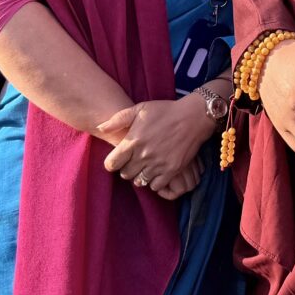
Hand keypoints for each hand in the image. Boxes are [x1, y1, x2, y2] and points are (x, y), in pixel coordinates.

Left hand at [99, 95, 213, 193]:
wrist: (194, 116)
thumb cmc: (166, 111)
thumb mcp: (141, 108)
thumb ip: (118, 119)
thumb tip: (100, 127)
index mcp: (133, 141)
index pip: (111, 164)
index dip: (113, 163)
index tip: (119, 159)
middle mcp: (144, 155)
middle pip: (125, 174)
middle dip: (127, 168)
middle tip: (135, 161)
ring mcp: (158, 164)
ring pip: (139, 181)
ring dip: (140, 175)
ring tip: (146, 166)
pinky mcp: (172, 170)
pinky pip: (155, 186)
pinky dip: (154, 181)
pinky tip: (157, 171)